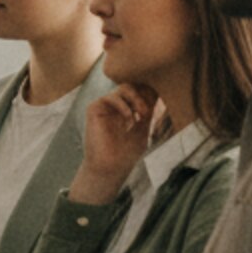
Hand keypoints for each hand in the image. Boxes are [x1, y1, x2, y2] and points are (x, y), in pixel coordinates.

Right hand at [73, 85, 159, 203]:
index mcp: (128, 110)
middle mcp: (116, 106)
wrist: (110, 166)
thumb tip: (156, 92)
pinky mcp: (94, 110)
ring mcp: (104, 107)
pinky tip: (129, 119)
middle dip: (144, 95)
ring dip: (136, 98)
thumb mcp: (143, 129)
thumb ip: (147, 111)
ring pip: (122, 88)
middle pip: (133, 86)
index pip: (140, 92)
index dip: (150, 95)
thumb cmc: (126, 152)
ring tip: (142, 114)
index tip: (157, 107)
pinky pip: (110, 97)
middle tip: (148, 112)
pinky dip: (123, 106)